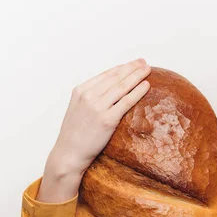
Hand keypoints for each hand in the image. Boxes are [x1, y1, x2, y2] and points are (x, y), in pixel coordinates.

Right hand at [49, 58, 151, 176]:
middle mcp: (88, 96)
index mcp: (80, 91)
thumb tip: (109, 90)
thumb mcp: (78, 109)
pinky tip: (146, 86)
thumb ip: (91, 97)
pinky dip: (138, 92)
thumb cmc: (75, 134)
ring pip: (122, 87)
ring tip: (147, 70)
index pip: (106, 75)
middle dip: (132, 68)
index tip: (132, 64)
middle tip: (143, 62)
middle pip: (116, 78)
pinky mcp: (107, 119)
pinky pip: (126, 102)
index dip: (122, 68)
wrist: (69, 154)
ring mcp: (98, 107)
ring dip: (137, 76)